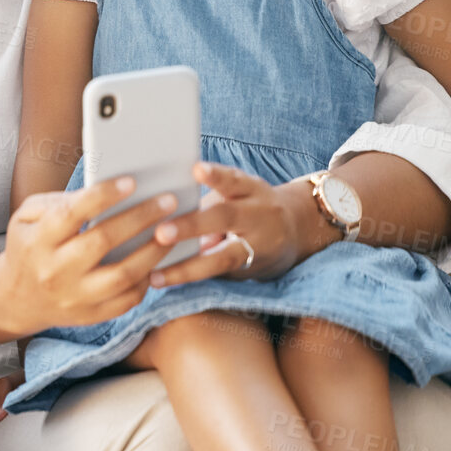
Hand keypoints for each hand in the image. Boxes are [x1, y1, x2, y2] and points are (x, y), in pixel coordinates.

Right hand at [0, 176, 181, 333]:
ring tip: (172, 231)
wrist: (17, 299)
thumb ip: (59, 201)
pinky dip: (148, 278)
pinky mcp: (91, 316)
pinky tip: (158, 259)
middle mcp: (55, 271)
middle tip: (168, 200)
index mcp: (39, 241)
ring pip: (123, 275)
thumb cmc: (30, 245)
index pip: (73, 214)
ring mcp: (75, 298)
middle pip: (104, 241)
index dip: (103, 196)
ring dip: (153, 251)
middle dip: (140, 218)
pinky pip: (128, 299)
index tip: (131, 181)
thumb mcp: (27, 216)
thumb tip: (103, 191)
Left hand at [145, 163, 317, 289]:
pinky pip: (218, 275)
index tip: (195, 169)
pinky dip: (189, 279)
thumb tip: (162, 210)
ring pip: (223, 259)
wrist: (296, 230)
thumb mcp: (238, 193)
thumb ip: (208, 199)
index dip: (215, 175)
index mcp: (251, 189)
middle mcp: (258, 215)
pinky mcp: (250, 271)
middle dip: (191, 226)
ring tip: (154, 275)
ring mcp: (258, 246)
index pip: (233, 179)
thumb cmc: (247, 206)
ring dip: (186, 269)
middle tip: (160, 233)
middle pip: (226, 218)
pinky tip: (160, 282)